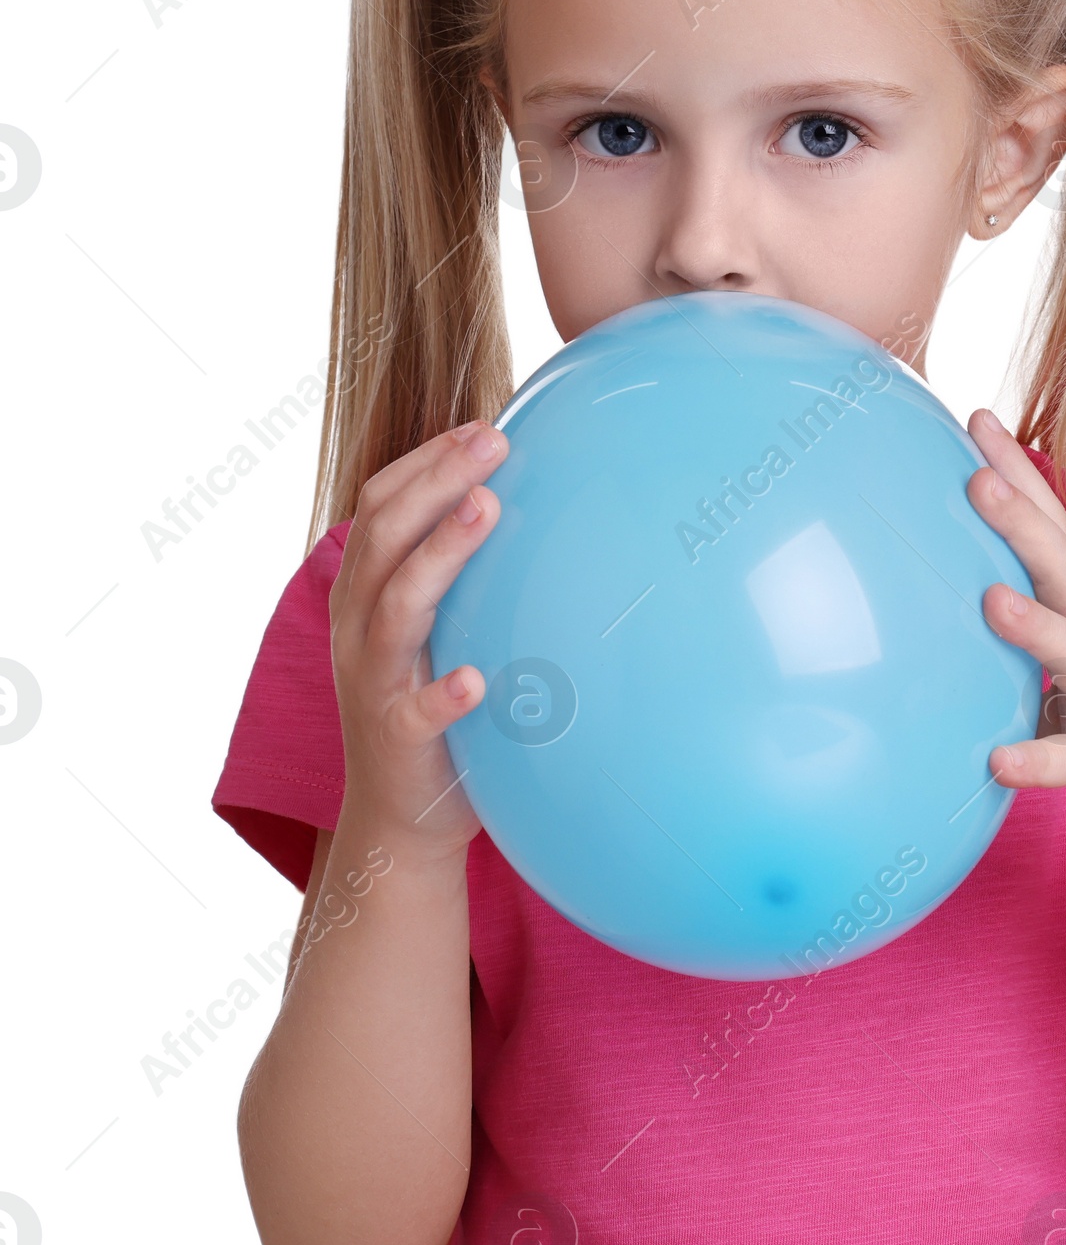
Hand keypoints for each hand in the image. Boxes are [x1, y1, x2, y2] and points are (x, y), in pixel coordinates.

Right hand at [328, 420, 507, 860]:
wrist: (399, 818)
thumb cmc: (431, 704)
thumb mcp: (437, 627)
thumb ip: (461, 573)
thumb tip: (527, 504)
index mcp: (364, 593)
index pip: (379, 506)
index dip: (424, 461)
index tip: (483, 426)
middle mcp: (358, 629)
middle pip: (385, 538)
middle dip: (436, 481)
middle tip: (494, 442)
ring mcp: (373, 683)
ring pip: (396, 606)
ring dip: (442, 554)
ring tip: (488, 508)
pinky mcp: (398, 740)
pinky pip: (416, 714)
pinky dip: (443, 694)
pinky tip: (475, 678)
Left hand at [966, 408, 1065, 881]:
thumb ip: (1035, 642)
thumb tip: (971, 608)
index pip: (1051, 529)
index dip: (1018, 474)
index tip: (977, 414)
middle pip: (1061, 572)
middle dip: (1022, 521)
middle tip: (975, 474)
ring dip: (1033, 629)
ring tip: (989, 601)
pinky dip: (1037, 759)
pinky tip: (997, 761)